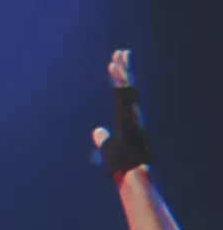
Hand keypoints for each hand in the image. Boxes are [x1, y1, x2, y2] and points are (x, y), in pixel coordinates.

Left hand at [91, 49, 149, 176]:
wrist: (132, 178)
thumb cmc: (121, 167)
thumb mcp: (108, 149)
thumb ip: (103, 139)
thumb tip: (97, 131)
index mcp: (126, 121)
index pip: (121, 97)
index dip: (119, 81)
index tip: (115, 65)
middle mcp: (131, 116)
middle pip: (126, 89)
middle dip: (123, 71)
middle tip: (120, 52)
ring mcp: (132, 118)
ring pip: (126, 92)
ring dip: (120, 74)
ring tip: (116, 58)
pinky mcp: (131, 120)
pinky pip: (124, 100)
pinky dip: (120, 85)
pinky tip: (116, 74)